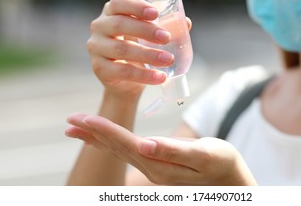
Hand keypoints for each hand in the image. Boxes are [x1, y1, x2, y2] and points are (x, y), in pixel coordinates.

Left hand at [66, 114, 256, 185]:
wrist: (231, 183)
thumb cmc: (222, 165)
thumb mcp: (203, 155)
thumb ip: (173, 151)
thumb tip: (145, 144)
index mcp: (159, 165)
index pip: (125, 144)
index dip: (103, 130)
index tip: (82, 119)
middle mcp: (151, 170)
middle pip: (115, 148)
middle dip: (92, 133)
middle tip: (69, 121)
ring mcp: (152, 170)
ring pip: (118, 151)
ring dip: (97, 138)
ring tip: (77, 129)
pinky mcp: (157, 166)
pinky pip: (128, 153)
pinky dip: (111, 143)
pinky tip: (104, 139)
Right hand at [87, 0, 174, 97]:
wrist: (126, 81)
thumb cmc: (139, 49)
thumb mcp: (150, 36)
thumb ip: (166, 27)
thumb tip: (185, 22)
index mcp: (112, 11)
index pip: (119, 2)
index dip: (137, 6)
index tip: (156, 14)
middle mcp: (99, 26)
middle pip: (120, 24)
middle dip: (146, 30)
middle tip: (167, 38)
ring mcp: (96, 47)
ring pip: (122, 49)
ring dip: (148, 55)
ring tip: (168, 60)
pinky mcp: (98, 68)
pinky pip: (122, 71)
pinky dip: (144, 76)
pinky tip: (160, 77)